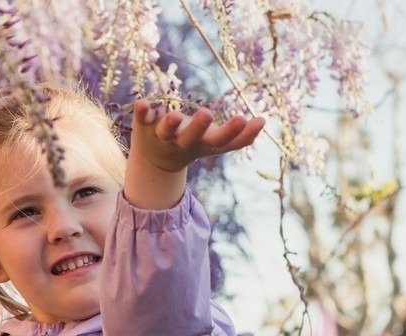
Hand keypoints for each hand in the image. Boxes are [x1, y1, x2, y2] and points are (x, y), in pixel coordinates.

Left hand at [128, 99, 264, 173]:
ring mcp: (162, 134)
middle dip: (198, 127)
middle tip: (207, 114)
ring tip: (174, 115)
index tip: (248, 119)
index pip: (221, 142)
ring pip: (165, 130)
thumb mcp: (215, 145)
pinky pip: (142, 119)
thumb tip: (264, 121)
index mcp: (202, 144)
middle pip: (191, 137)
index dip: (235, 133)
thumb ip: (240, 138)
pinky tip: (143, 102)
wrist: (154, 163)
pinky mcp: (144, 126)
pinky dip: (142, 112)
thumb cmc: (192, 145)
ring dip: (170, 123)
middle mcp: (182, 141)